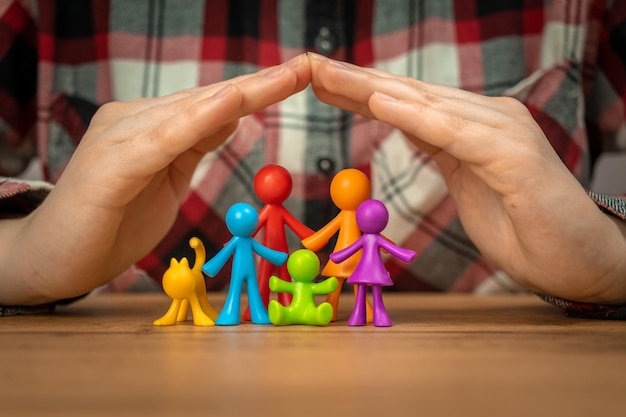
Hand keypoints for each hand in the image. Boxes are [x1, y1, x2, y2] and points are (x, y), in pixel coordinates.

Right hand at [0, 55, 310, 304]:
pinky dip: (198, 121)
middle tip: (305, 67)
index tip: (298, 74)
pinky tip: (232, 103)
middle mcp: (131, 119)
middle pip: (205, 98)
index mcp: (147, 124)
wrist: (54, 259)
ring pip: (189, 110)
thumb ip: (193, 144)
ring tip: (286, 77)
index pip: (209, 102)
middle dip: (260, 84)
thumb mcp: (167, 178)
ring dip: (241, 94)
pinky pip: (161, 140)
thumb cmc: (112, 222)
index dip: (255, 88)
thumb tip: (231, 113)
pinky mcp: (109, 167)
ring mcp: (117, 138)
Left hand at [309, 54, 625, 303]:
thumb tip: (409, 125)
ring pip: (426, 104)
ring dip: (372, 90)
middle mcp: (487, 119)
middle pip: (409, 94)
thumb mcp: (468, 183)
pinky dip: (415, 117)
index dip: (361, 92)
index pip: (407, 102)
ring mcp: (502, 132)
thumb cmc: (525, 228)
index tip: (320, 83)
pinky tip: (379, 102)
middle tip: (310, 66)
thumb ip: (443, 150)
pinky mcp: (513, 156)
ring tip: (329, 76)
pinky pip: (454, 133)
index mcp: (473, 127)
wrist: (580, 260)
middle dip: (356, 82)